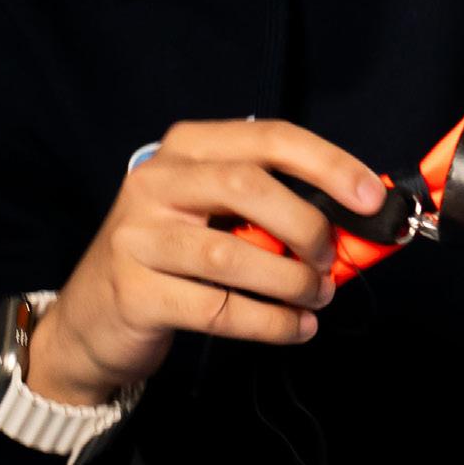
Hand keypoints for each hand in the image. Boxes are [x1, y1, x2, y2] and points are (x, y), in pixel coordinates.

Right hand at [26, 120, 383, 403]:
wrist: (91, 317)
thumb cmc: (172, 258)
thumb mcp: (213, 215)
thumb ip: (270, 208)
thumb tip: (355, 218)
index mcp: (185, 149)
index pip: (268, 137)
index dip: (328, 164)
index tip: (372, 197)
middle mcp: (155, 182)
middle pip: (248, 186)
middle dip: (307, 226)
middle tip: (331, 260)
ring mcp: (138, 238)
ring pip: (232, 255)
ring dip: (291, 281)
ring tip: (318, 297)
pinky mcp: (134, 293)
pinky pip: (218, 309)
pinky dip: (270, 322)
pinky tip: (295, 327)